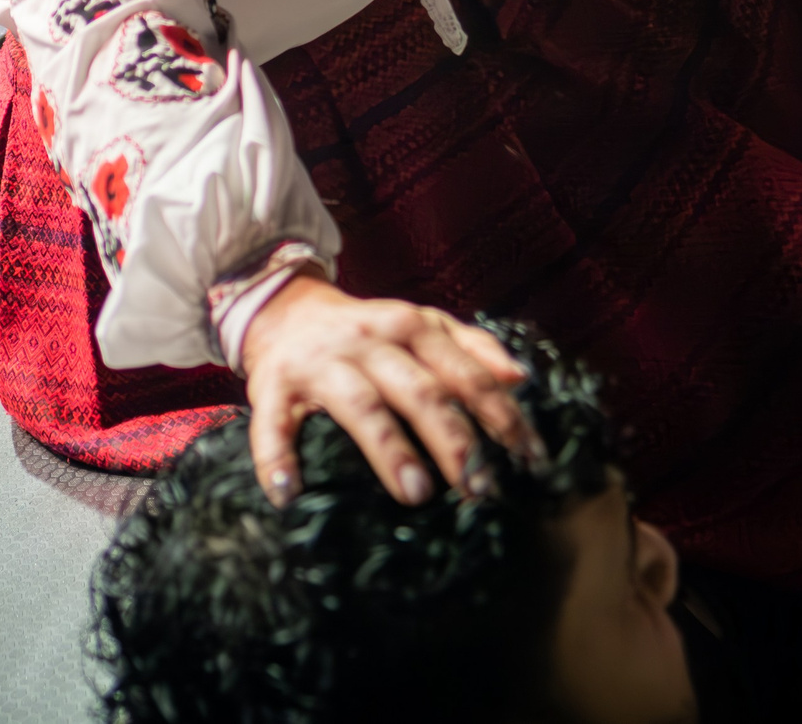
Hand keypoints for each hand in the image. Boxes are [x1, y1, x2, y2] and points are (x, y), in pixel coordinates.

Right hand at [240, 273, 539, 507]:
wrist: (284, 309)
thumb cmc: (368, 331)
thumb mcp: (421, 325)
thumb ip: (472, 347)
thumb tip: (520, 378)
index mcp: (412, 326)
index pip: (465, 373)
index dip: (500, 414)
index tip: (528, 457)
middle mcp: (370, 341)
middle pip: (420, 390)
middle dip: (453, 438)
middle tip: (479, 487)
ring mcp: (322, 363)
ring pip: (362, 406)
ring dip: (389, 449)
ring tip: (416, 492)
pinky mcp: (274, 385)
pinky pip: (273, 423)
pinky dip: (276, 458)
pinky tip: (288, 493)